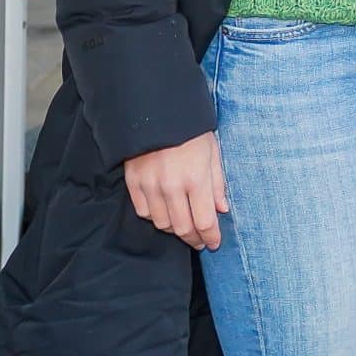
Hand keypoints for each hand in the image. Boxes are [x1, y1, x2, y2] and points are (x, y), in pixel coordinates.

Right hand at [123, 131, 228, 249]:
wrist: (155, 111)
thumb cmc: (191, 130)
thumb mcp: (213, 151)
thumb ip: (217, 182)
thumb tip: (222, 209)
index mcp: (195, 178)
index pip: (204, 221)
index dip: (210, 237)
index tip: (214, 244)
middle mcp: (171, 186)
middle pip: (182, 228)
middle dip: (194, 239)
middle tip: (201, 241)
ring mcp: (150, 186)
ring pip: (162, 223)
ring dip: (175, 229)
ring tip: (184, 226)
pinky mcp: (133, 183)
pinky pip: (144, 212)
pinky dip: (155, 216)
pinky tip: (165, 212)